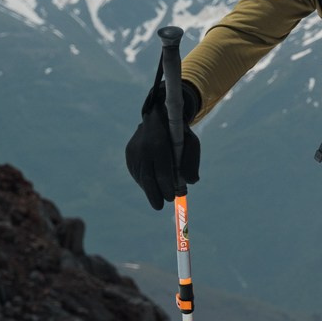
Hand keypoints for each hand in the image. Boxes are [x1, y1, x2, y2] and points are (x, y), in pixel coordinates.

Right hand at [124, 77, 201, 209]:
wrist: (159, 114)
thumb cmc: (179, 132)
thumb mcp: (191, 142)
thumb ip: (192, 162)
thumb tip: (191, 182)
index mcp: (160, 143)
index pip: (162, 171)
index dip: (167, 187)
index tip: (171, 198)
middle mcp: (143, 147)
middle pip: (148, 177)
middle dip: (154, 194)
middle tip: (160, 206)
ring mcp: (133, 150)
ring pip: (141, 176)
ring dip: (149, 189)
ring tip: (158, 196)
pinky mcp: (128, 153)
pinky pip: (136, 172)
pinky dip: (143, 181)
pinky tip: (150, 186)